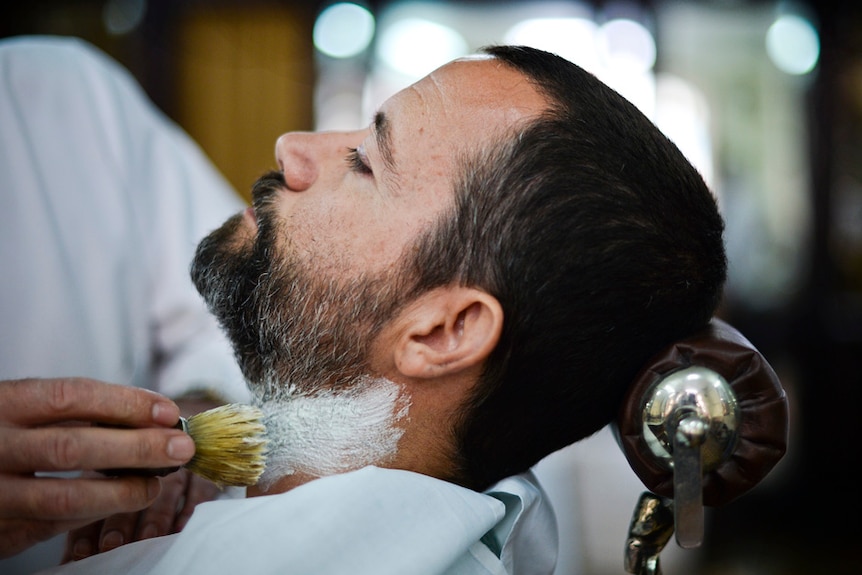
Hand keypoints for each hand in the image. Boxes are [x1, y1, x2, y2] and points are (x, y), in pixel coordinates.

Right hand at [0, 377, 195, 558]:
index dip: (124, 403)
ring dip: (120, 491)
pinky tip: (119, 503)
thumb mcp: (24, 409)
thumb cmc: (2, 433)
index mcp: (3, 403)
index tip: (167, 411)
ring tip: (154, 484)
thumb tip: (152, 418)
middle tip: (180, 449)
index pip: (71, 395)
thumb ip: (76, 413)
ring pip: (63, 497)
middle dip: (136, 448)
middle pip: (73, 446)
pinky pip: (51, 526)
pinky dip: (92, 515)